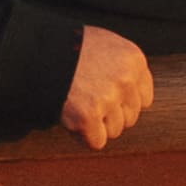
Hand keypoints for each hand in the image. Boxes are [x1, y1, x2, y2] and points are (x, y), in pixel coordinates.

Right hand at [58, 24, 153, 148]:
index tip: (108, 99)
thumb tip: (134, 93)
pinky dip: (83, 135)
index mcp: (134, 59)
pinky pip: (96, 141)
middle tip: (89, 102)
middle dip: (110, 115)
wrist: (40, 51)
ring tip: (79, 107)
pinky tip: (72, 118)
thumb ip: (123, 67)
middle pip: (131, 116)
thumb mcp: (105, 45)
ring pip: (115, 130)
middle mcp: (126, 79)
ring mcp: (108, 98)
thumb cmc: (70, 47)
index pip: (144, 98)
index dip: (124, 102)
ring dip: (97, 125)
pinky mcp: (89, 116)